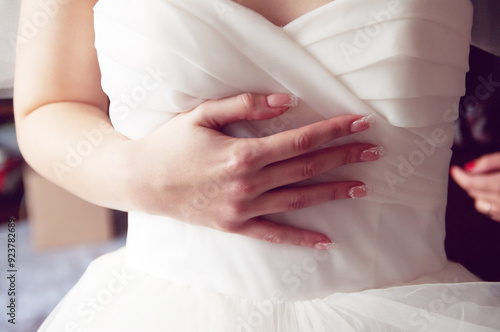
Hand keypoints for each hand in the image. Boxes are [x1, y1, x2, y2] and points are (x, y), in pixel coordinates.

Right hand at [125, 93, 381, 248]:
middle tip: (374, 151)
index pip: (300, 140)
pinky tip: (324, 241)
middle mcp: (248, 184)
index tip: (360, 123)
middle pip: (306, 168)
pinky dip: (300, 239)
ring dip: (332, 192)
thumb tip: (285, 101)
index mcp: (243, 154)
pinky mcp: (235, 226)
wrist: (142, 181)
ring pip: (298, 200)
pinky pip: (274, 234)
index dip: (333, 131)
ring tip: (361, 187)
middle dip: (343, 158)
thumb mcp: (203, 114)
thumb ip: (245, 105)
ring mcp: (243, 208)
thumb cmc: (171, 144)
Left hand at [451, 152, 499, 221]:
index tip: (454, 170)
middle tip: (484, 171)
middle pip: (475, 192)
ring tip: (495, 182)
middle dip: (473, 181)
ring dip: (480, 193)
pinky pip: (490, 212)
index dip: (461, 176)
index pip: (473, 183)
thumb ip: (489, 162)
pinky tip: (499, 194)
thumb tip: (469, 168)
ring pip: (480, 204)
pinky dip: (489, 203)